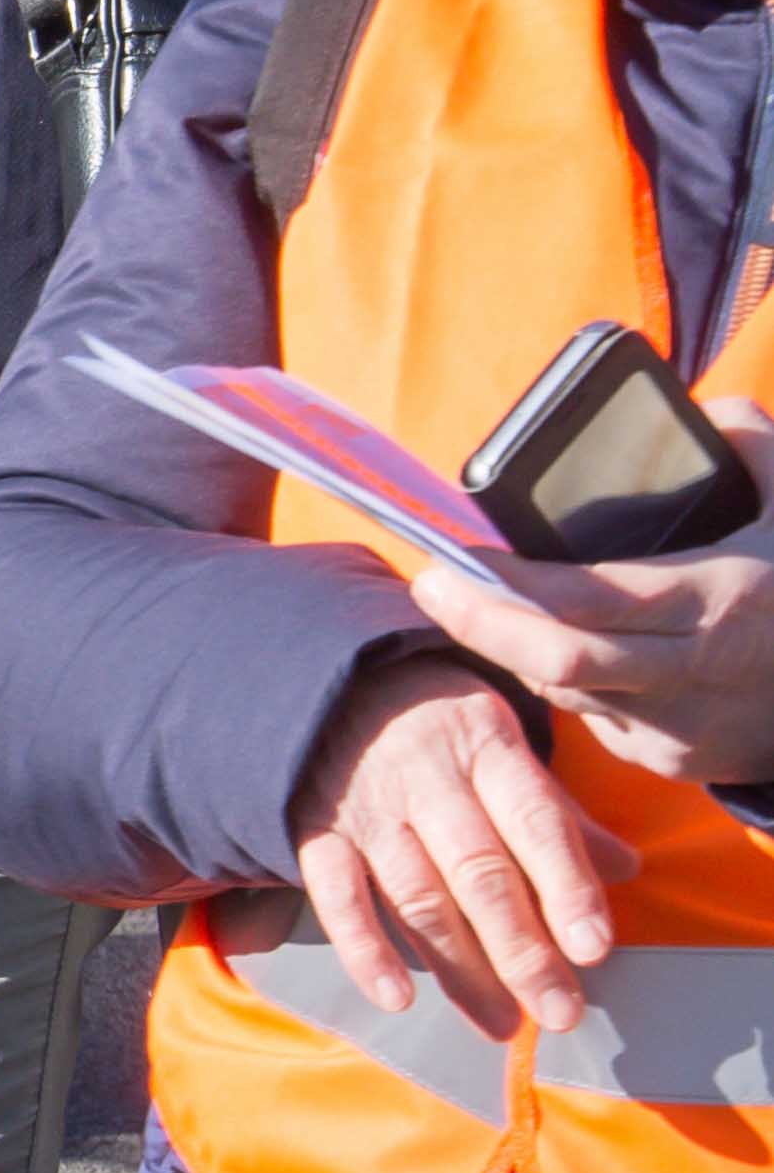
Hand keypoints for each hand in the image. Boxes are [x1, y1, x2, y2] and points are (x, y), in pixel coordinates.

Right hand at [288, 648, 636, 1037]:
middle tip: (559, 1013)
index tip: (594, 950)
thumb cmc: (437, 723)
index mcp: (485, 744)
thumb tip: (627, 869)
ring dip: (459, 968)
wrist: (327, 679)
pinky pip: (335, 895)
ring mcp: (365, 805)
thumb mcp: (502, 742)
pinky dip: (363, 948)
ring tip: (500, 1023)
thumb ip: (558, 810)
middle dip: (522, 950)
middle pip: (478, 871)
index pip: (534, 822)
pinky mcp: (312, 829)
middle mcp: (425, 774)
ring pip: (416, 895)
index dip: (566, 886)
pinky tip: (396, 996)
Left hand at [402, 402, 773, 785]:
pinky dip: (569, 683)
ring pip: (567, 693)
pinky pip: (597, 720)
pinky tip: (554, 644)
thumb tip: (709, 410)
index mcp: (721, 602)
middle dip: (480, 626)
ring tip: (484, 604)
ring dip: (519, 652)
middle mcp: (697, 674)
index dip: (509, 585)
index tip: (453, 556)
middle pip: (556, 662)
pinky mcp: (678, 761)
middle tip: (430, 584)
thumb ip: (754, 446)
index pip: (589, 601)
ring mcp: (685, 728)